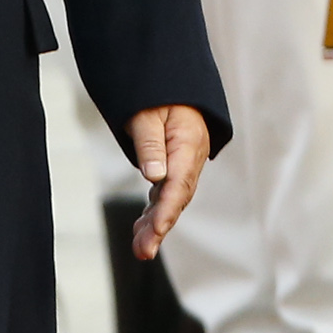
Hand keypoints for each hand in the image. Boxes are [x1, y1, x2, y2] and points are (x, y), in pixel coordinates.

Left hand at [126, 105, 211, 262]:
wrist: (172, 82)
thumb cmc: (157, 92)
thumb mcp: (147, 112)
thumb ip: (150, 144)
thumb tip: (154, 177)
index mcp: (189, 142)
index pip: (179, 181)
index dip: (167, 207)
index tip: (156, 229)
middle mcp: (191, 157)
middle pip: (177, 196)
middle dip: (161, 225)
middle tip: (144, 250)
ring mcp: (184, 164)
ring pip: (171, 199)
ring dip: (156, 225)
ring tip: (141, 250)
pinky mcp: (173, 167)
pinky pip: (165, 193)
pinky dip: (154, 213)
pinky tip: (142, 231)